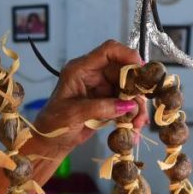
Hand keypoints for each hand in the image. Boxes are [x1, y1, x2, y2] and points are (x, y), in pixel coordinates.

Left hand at [31, 40, 147, 158]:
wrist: (50, 142)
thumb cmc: (53, 124)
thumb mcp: (73, 114)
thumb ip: (100, 108)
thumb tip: (127, 106)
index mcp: (80, 70)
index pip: (108, 51)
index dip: (127, 55)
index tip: (142, 69)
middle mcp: (93, 75)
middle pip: (123, 72)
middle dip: (136, 89)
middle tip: (142, 107)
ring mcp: (101, 89)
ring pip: (128, 89)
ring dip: (136, 106)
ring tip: (138, 124)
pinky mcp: (107, 102)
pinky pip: (126, 104)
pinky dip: (132, 115)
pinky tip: (134, 128)